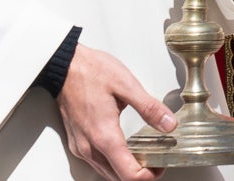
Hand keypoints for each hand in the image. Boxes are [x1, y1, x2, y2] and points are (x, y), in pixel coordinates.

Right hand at [57, 43, 173, 180]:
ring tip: (144, 156)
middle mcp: (89, 147)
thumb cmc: (91, 71)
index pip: (128, 174)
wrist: (64, 65)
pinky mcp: (76, 142)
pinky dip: (112, 163)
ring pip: (105, 173)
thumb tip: (169, 124)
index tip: (160, 166)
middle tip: (156, 161)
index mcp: (104, 135)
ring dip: (125, 170)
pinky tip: (124, 149)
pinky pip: (96, 163)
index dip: (149, 176)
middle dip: (140, 175)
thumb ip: (149, 108)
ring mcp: (80, 146)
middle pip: (117, 178)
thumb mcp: (126, 85)